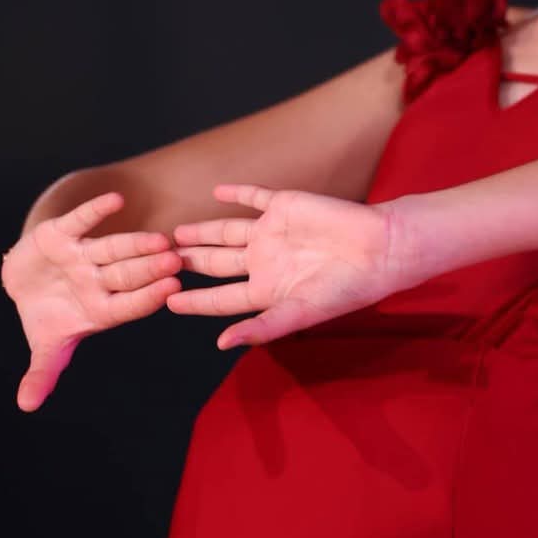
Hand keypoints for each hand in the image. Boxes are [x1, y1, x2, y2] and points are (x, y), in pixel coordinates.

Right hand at [2, 191, 183, 411]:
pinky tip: (115, 199)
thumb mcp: (45, 345)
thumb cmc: (46, 317)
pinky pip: (82, 221)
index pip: (130, 305)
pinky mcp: (65, 234)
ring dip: (134, 244)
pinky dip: (96, 211)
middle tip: (176, 263)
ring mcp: (85, 257)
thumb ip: (42, 372)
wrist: (26, 282)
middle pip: (128, 274)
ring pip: (112, 248)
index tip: (172, 292)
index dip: (148, 298)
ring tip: (159, 239)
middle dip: (149, 270)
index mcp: (102, 309)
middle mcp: (99, 280)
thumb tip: (27, 406)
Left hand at [168, 184, 408, 349]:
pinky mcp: (284, 205)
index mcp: (267, 290)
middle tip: (158, 261)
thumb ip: (261, 328)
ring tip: (176, 233)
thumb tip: (221, 345)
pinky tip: (216, 192)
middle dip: (190, 263)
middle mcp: (265, 261)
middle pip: (217, 263)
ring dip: (202, 232)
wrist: (379, 249)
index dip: (193, 300)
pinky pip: (253, 198)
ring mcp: (272, 232)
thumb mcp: (300, 313)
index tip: (166, 301)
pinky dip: (235, 194)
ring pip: (226, 231)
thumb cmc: (345, 289)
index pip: (220, 298)